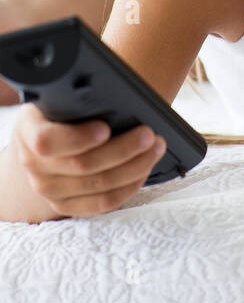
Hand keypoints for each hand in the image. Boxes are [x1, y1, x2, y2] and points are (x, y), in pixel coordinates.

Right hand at [12, 102, 165, 217]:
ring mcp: (48, 189)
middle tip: (149, 134)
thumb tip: (117, 97)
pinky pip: (102, 202)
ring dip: (134, 166)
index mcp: (28, 131)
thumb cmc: (60, 112)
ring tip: (156, 147)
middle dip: (123, 149)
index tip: (106, 128)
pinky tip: (144, 169)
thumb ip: (78, 100)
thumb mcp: (60, 99)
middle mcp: (33, 165)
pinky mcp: (66, 206)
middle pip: (83, 165)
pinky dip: (129, 186)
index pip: (47, 141)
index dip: (78, 138)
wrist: (46, 138)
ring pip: (98, 185)